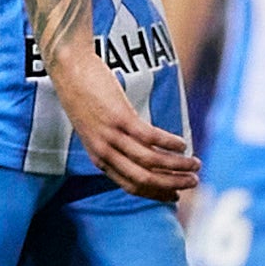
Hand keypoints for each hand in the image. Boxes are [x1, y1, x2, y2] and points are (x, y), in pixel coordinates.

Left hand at [49, 45, 198, 200]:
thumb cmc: (83, 96)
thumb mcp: (94, 129)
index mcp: (100, 159)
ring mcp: (112, 135)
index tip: (175, 195)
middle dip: (172, 184)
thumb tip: (138, 153)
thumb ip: (112, 145)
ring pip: (150, 161)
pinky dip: (169, 144)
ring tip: (196, 164)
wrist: (68, 69)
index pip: (132, 186)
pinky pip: (150, 137)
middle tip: (193, 182)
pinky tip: (182, 144)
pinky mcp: (120, 117)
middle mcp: (105, 152)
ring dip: (177, 165)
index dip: (156, 193)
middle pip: (144, 179)